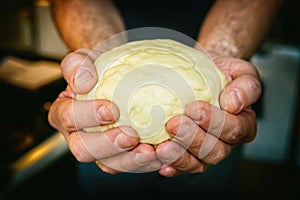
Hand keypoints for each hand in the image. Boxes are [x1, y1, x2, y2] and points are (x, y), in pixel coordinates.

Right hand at [48, 49, 160, 173]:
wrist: (117, 74)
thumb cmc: (98, 68)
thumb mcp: (85, 58)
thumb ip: (77, 66)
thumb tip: (84, 83)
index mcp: (64, 112)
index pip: (67, 118)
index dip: (87, 117)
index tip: (111, 109)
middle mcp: (77, 134)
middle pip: (84, 149)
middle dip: (108, 145)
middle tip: (131, 136)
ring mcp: (98, 147)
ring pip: (108, 163)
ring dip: (129, 160)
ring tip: (150, 150)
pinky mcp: (118, 154)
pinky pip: (127, 164)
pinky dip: (144, 162)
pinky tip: (159, 153)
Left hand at [156, 57, 261, 176]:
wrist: (195, 71)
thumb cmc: (217, 71)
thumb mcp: (239, 71)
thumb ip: (246, 85)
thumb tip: (234, 103)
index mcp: (243, 124)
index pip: (236, 130)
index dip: (216, 123)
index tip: (194, 108)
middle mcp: (225, 142)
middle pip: (215, 151)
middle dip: (193, 140)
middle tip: (173, 124)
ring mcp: (204, 151)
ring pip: (197, 163)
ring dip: (179, 156)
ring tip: (163, 147)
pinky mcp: (186, 155)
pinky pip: (180, 167)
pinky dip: (169, 166)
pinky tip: (159, 161)